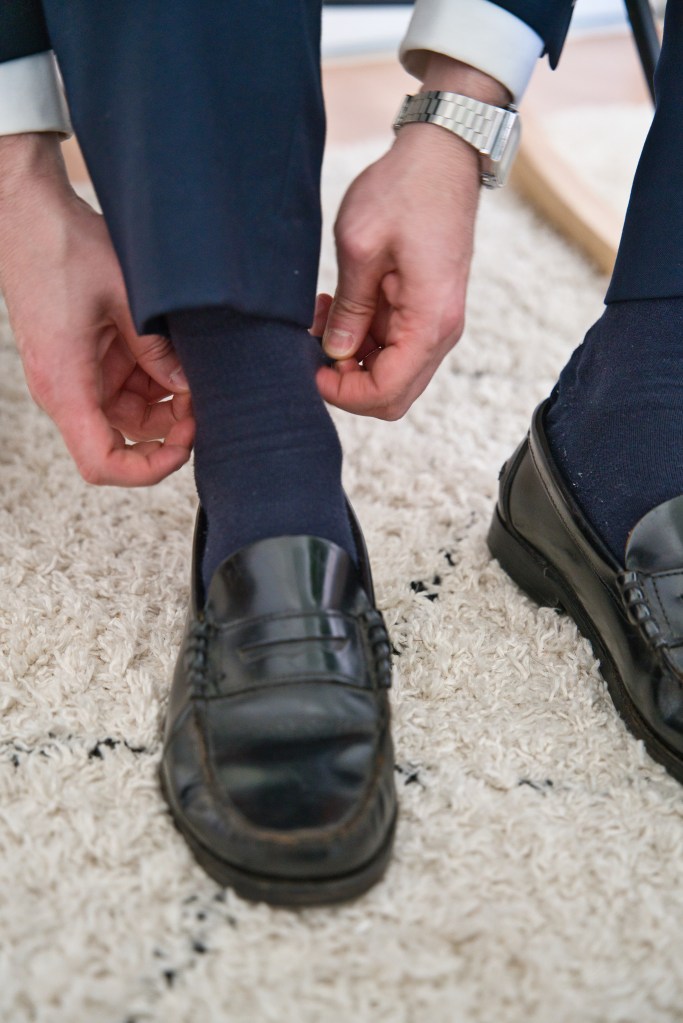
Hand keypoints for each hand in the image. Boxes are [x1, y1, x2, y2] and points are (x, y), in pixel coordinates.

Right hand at [0, 134, 194, 485]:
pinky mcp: (82, 361)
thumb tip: (189, 389)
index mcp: (66, 385)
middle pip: (123, 442)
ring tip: (191, 370)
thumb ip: (159, 350)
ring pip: (128, 416)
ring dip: (163, 402)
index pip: (102, 463)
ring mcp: (74, 377)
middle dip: (168, 429)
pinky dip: (151, 380)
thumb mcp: (127, 298)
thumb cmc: (63, 248)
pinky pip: (122, 388)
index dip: (148, 470)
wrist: (29, 212)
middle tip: (203, 399)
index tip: (186, 444)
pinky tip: (172, 356)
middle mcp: (65, 391)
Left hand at [315, 57, 509, 420]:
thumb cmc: (404, 191)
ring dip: (351, 359)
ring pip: (391, 373)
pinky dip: (363, 340)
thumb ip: (349, 309)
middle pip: (392, 395)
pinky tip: (339, 310)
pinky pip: (394, 347)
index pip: (386, 392)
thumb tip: (336, 353)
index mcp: (429, 321)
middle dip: (347, 383)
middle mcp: (441, 331)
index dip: (343, 393)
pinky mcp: (427, 310)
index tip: (310, 368)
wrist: (442, 155)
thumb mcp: (360, 246)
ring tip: (321, 318)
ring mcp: (437, 322)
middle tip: (313, 347)